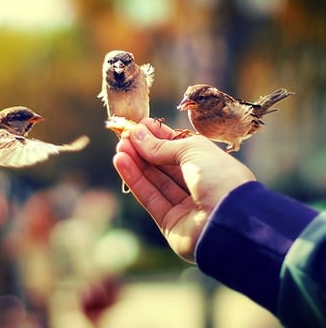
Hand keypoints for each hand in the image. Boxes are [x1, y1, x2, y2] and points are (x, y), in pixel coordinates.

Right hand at [113, 118, 255, 261]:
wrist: (231, 221)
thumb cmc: (220, 178)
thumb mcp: (193, 150)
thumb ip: (163, 145)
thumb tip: (137, 134)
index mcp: (210, 165)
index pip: (179, 148)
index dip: (159, 137)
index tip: (139, 126)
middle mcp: (198, 185)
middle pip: (165, 166)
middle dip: (143, 150)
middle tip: (124, 137)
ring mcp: (184, 206)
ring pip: (155, 181)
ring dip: (136, 164)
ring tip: (119, 148)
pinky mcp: (170, 223)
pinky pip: (150, 198)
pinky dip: (135, 180)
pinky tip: (121, 162)